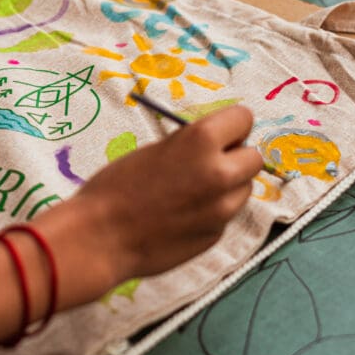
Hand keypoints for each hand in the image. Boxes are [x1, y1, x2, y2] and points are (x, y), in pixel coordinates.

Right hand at [37, 106, 261, 303]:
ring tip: (190, 193)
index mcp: (202, 141)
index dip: (229, 126)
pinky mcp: (216, 235)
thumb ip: (192, 145)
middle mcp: (220, 173)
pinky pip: (224, 216)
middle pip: (254, 157)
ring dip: (226, 188)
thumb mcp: (156, 149)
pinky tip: (181, 217)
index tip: (218, 134)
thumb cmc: (117, 186)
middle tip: (208, 164)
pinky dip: (210, 213)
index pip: (244, 118)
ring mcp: (222, 209)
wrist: (100, 236)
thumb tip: (218, 145)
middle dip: (235, 158)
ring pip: (243, 189)